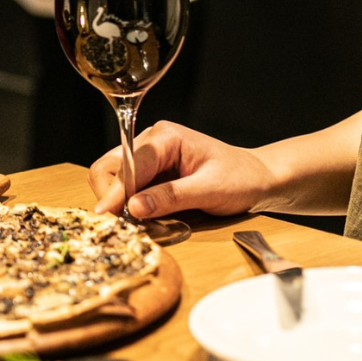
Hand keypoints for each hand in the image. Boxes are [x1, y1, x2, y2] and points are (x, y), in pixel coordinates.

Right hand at [89, 121, 276, 218]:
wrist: (257, 178)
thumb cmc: (241, 179)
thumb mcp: (211, 190)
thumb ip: (171, 197)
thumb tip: (134, 207)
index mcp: (165, 137)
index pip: (128, 164)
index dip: (115, 191)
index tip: (104, 216)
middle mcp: (149, 141)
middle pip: (108, 166)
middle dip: (109, 194)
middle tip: (118, 222)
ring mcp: (146, 155)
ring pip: (111, 176)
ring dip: (116, 200)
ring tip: (131, 221)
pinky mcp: (148, 171)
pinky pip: (124, 186)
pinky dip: (125, 202)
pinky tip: (139, 216)